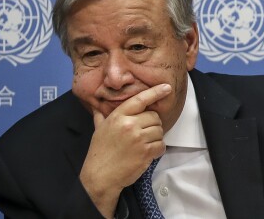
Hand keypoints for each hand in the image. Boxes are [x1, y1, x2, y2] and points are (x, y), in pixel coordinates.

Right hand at [79, 83, 171, 215]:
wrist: (100, 176)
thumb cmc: (99, 152)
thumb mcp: (99, 130)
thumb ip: (101, 117)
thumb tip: (96, 107)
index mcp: (119, 116)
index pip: (141, 99)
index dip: (155, 92)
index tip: (167, 87)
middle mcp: (130, 124)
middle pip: (154, 116)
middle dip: (153, 124)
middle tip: (144, 132)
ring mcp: (139, 139)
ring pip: (159, 131)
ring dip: (156, 137)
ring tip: (145, 143)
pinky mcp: (146, 153)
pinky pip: (161, 145)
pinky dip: (158, 149)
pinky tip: (149, 152)